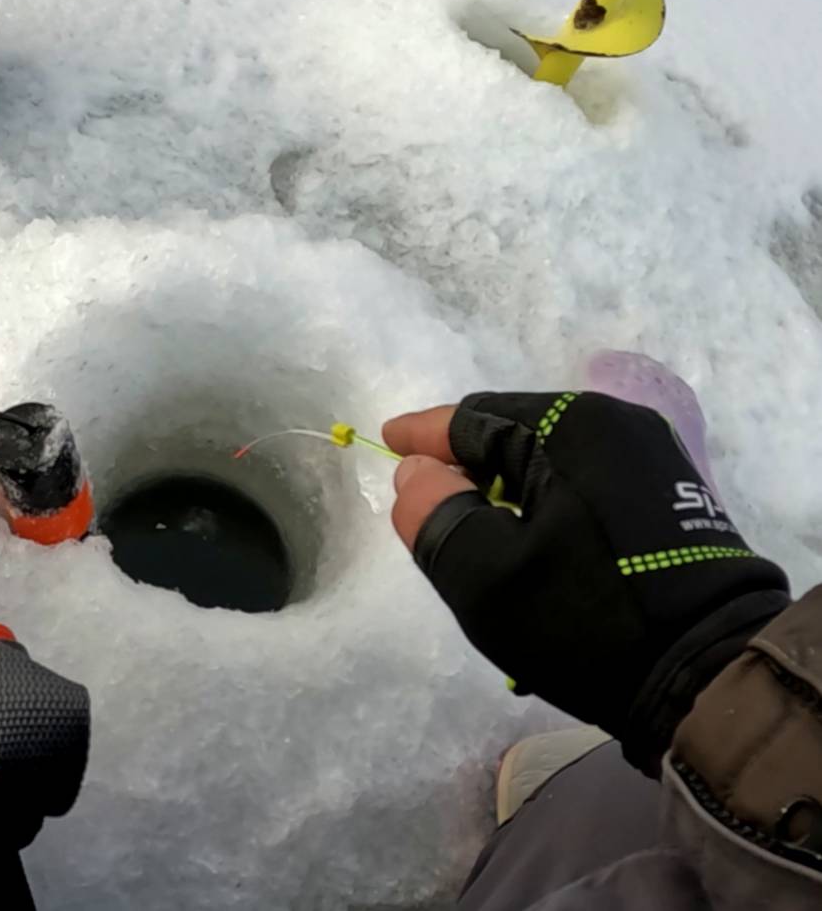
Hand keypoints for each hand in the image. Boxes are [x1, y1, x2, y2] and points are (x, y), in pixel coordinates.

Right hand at [383, 392, 790, 773]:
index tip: (385, 443)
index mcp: (574, 427)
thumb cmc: (584, 616)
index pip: (474, 418)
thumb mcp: (485, 573)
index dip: (422, 436)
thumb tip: (418, 473)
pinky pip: (585, 490)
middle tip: (428, 509)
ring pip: (550, 467)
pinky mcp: (670, 502)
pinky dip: (546, 510)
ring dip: (507, 496)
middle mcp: (619, 428)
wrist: (707, 674)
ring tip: (478, 538)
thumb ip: (434, 512)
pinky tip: (533, 549)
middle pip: (514, 438)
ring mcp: (653, 464)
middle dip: (466, 470)